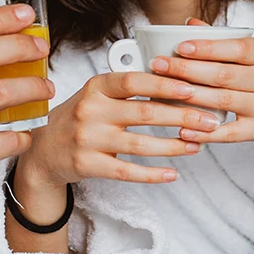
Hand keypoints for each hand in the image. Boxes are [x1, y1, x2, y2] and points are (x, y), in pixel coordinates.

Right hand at [17, 71, 221, 190]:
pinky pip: (126, 172)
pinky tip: (173, 173)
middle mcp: (90, 110)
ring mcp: (88, 139)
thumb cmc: (80, 117)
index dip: (164, 83)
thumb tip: (177, 83)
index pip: (133, 80)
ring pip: (140, 144)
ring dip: (174, 145)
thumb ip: (128, 88)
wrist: (43, 150)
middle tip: (210, 120)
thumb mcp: (97, 95)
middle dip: (182, 116)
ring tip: (198, 144)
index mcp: (95, 87)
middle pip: (144, 112)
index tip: (192, 88)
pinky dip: (152, 173)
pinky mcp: (87, 165)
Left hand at [150, 33, 253, 151]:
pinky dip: (205, 132)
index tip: (180, 46)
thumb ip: (224, 40)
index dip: (208, 47)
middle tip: (158, 65)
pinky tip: (183, 129)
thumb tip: (189, 23)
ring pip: (222, 101)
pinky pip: (229, 132)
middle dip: (187, 70)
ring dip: (189, 97)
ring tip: (162, 91)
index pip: (236, 48)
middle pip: (223, 75)